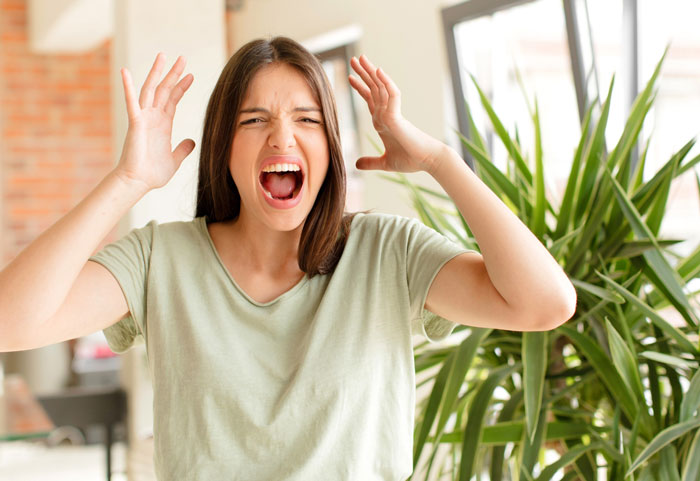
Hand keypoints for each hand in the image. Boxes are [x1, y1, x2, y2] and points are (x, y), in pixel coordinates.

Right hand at [114, 53, 194, 191]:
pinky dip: (128, 87)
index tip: (191, 75)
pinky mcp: (135, 124)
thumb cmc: (153, 173)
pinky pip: (132, 103)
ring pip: (150, 90)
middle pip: (164, 90)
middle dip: (173, 74)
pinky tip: (125, 71)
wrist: (138, 182)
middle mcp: (153, 118)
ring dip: (157, 73)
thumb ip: (183, 149)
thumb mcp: (175, 160)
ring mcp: (143, 119)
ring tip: (163, 56)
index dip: (181, 87)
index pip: (173, 100)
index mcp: (163, 125)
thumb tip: (192, 142)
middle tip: (182, 58)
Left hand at [348, 55, 445, 174]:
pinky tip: (378, 71)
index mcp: (384, 121)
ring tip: (360, 59)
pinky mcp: (398, 118)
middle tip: (353, 59)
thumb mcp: (385, 162)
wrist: (427, 161)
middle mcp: (387, 114)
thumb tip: (356, 165)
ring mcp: (392, 114)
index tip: (351, 77)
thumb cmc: (411, 160)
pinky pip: (392, 96)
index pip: (371, 99)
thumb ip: (371, 162)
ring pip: (380, 88)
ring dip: (370, 72)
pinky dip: (385, 82)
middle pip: (374, 89)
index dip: (361, 88)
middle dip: (363, 74)